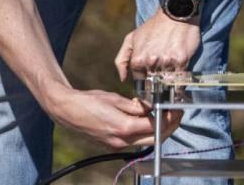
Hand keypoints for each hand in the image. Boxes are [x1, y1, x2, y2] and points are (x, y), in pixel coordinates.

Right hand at [47, 88, 182, 149]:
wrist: (67, 110)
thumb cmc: (89, 101)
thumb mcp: (116, 99)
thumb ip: (136, 106)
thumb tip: (151, 108)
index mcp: (123, 127)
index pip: (155, 126)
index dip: (169, 118)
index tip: (175, 110)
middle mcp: (121, 140)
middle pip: (154, 139)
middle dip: (168, 127)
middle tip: (175, 115)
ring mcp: (116, 145)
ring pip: (145, 141)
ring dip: (157, 130)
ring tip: (163, 116)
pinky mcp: (112, 145)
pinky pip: (134, 141)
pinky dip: (143, 132)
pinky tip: (145, 120)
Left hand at [115, 10, 200, 79]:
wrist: (175, 12)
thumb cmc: (153, 26)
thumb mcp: (131, 38)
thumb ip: (122, 59)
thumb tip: (122, 78)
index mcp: (137, 60)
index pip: (140, 81)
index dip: (146, 78)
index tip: (151, 74)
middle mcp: (151, 62)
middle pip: (154, 83)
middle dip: (157, 79)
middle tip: (162, 70)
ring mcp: (166, 62)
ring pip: (166, 81)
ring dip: (168, 79)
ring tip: (171, 68)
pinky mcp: (181, 61)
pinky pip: (179, 79)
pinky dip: (179, 81)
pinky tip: (179, 73)